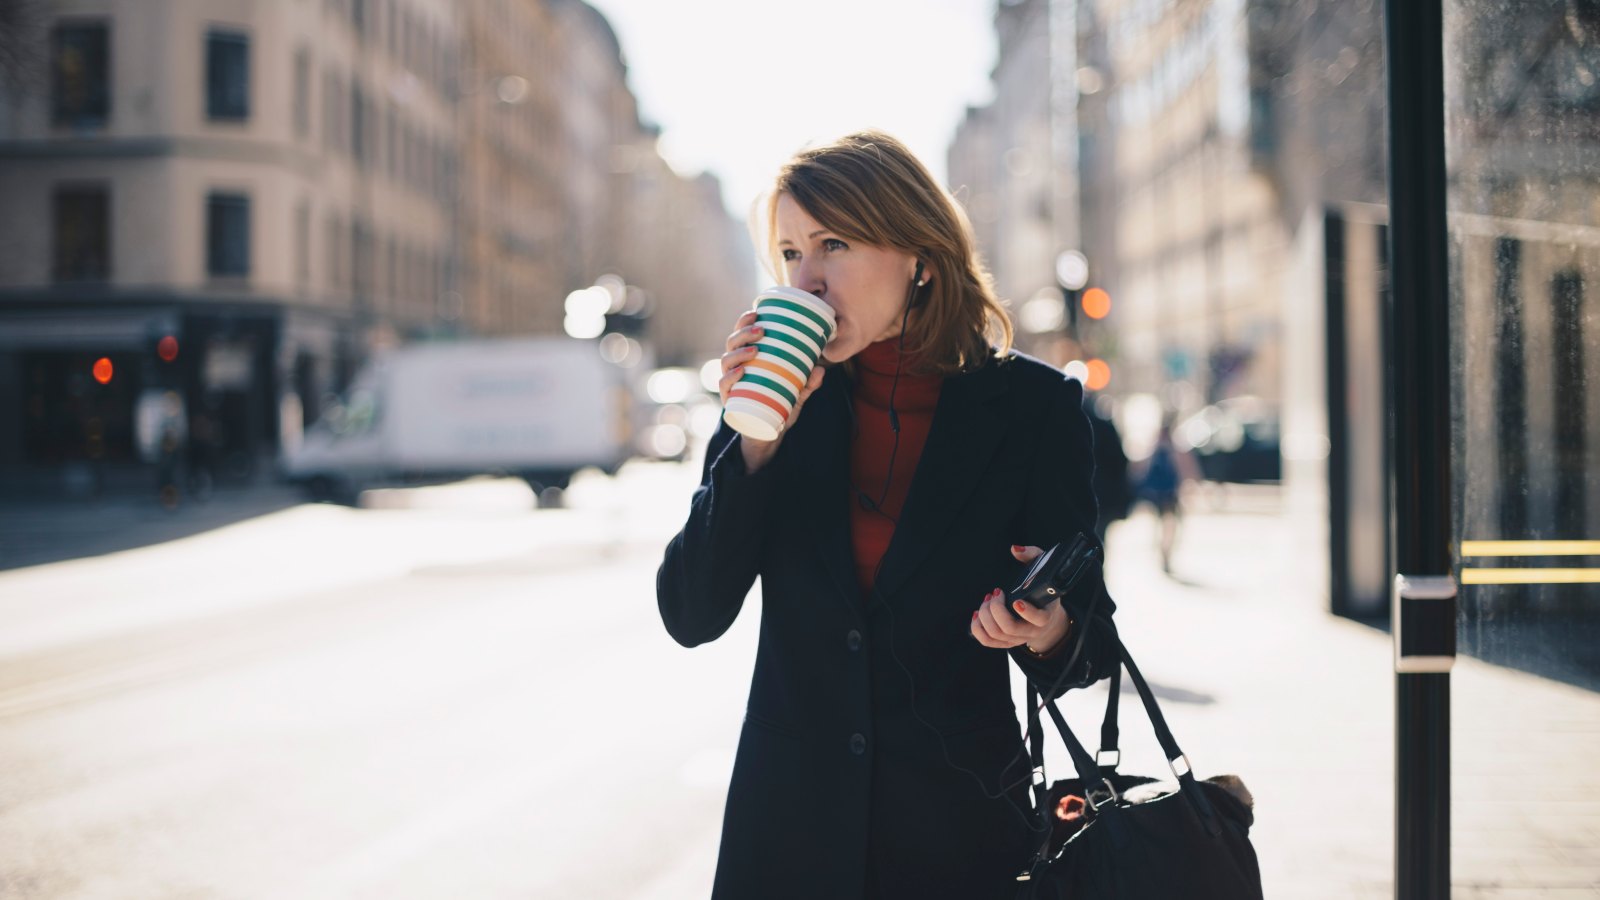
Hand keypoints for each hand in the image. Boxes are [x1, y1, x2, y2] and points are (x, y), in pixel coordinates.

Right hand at [718, 309, 826, 472]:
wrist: (767, 435)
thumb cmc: (779, 407)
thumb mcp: (797, 395)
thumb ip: (809, 384)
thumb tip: (820, 369)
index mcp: (748, 358)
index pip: (742, 334)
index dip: (745, 321)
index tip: (756, 311)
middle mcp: (736, 367)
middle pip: (732, 342)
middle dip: (743, 332)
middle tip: (761, 330)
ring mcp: (731, 383)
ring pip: (726, 361)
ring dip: (738, 352)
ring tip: (754, 350)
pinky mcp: (729, 400)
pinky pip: (725, 385)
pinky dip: (730, 377)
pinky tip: (740, 372)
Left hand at [971, 544, 1071, 653]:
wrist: (1045, 615)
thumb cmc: (1042, 589)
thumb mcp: (1044, 569)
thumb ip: (1033, 555)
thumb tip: (1015, 549)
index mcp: (1045, 615)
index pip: (1039, 619)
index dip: (1027, 612)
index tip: (1016, 601)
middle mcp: (1032, 630)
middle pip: (1009, 628)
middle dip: (995, 609)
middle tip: (995, 593)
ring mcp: (1018, 639)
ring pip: (996, 634)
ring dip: (985, 615)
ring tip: (987, 600)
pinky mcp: (1005, 642)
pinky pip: (987, 641)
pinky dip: (977, 628)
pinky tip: (977, 613)